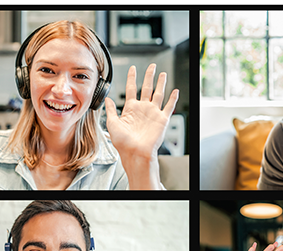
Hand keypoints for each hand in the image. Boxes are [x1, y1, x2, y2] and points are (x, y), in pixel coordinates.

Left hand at [104, 64, 178, 187]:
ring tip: (162, 74)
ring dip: (161, 83)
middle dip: (149, 76)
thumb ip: (111, 110)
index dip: (132, 78)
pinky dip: (173, 99)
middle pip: (146, 88)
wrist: (135, 153)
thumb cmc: (123, 143)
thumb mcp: (112, 123)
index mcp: (131, 109)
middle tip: (151, 66)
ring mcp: (153, 114)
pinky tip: (175, 91)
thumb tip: (107, 99)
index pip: (131, 89)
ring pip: (158, 94)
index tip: (132, 69)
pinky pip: (169, 106)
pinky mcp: (162, 119)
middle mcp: (142, 110)